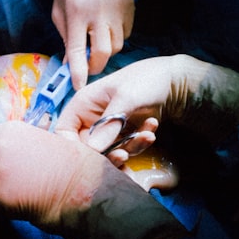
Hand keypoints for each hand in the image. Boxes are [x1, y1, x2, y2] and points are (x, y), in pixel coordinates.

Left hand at [0, 121, 109, 231]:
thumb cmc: (72, 165)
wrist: (85, 187)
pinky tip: (29, 205)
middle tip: (21, 185)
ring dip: (1, 195)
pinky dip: (8, 212)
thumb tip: (0, 153)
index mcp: (8, 130)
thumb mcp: (43, 140)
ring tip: (28, 194)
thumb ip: (18, 144)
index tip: (11, 167)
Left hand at [52, 0, 132, 88]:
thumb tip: (71, 67)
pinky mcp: (130, 6)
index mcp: (77, 12)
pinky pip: (126, 34)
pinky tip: (107, 26)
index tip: (78, 86)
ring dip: (106, 50)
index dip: (79, 71)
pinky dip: (116, 37)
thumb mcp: (59, 12)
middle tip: (89, 67)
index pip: (78, 49)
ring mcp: (118, 8)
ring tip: (97, 40)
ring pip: (117, 46)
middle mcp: (99, 11)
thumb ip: (66, 39)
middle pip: (104, 52)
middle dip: (96, 66)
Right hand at [56, 55, 238, 154]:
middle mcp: (92, 118)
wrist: (174, 81)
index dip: (71, 149)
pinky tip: (152, 128)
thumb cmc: (145, 79)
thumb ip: (108, 125)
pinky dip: (140, 142)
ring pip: (109, 152)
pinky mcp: (125, 134)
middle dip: (107, 153)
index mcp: (83, 104)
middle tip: (124, 153)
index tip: (89, 158)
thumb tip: (91, 151)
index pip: (63, 132)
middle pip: (87, 148)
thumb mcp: (126, 99)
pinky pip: (126, 147)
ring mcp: (108, 127)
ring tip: (147, 136)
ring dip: (129, 147)